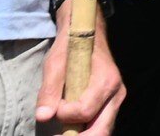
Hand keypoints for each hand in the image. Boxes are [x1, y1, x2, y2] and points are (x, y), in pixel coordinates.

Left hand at [35, 5, 124, 135]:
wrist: (87, 33)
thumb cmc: (71, 46)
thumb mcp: (55, 63)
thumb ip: (50, 90)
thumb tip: (43, 116)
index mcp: (106, 81)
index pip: (84, 111)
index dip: (64, 114)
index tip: (54, 105)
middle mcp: (116, 94)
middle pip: (102, 130)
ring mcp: (116, 100)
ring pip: (104, 131)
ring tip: (64, 134)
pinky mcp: (111, 104)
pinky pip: (102, 125)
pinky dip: (87, 132)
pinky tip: (72, 130)